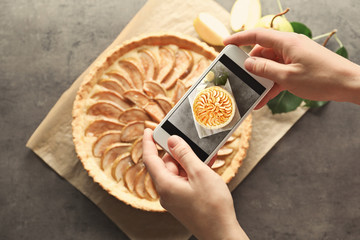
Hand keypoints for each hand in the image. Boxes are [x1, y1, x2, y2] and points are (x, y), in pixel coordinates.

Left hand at [142, 129, 248, 239]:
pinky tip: (206, 168)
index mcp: (165, 185)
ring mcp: (175, 198)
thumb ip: (184, 154)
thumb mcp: (199, 173)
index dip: (148, 142)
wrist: (222, 233)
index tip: (149, 129)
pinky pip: (184, 181)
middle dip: (179, 153)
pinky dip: (193, 173)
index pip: (150, 159)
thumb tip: (172, 140)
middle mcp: (166, 192)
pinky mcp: (183, 202)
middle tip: (193, 144)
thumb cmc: (213, 206)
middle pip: (167, 164)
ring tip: (206, 158)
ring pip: (178, 172)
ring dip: (189, 163)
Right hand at [224, 28, 359, 107]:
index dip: (239, 38)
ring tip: (253, 95)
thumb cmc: (321, 78)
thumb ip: (265, 69)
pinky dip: (272, 84)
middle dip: (251, 66)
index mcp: (286, 42)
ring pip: (270, 65)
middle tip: (240, 78)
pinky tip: (264, 99)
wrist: (348, 84)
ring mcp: (294, 57)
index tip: (225, 44)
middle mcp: (289, 46)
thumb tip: (248, 64)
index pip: (257, 35)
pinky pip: (280, 73)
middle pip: (262, 52)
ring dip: (262, 79)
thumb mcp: (287, 77)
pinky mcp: (299, 67)